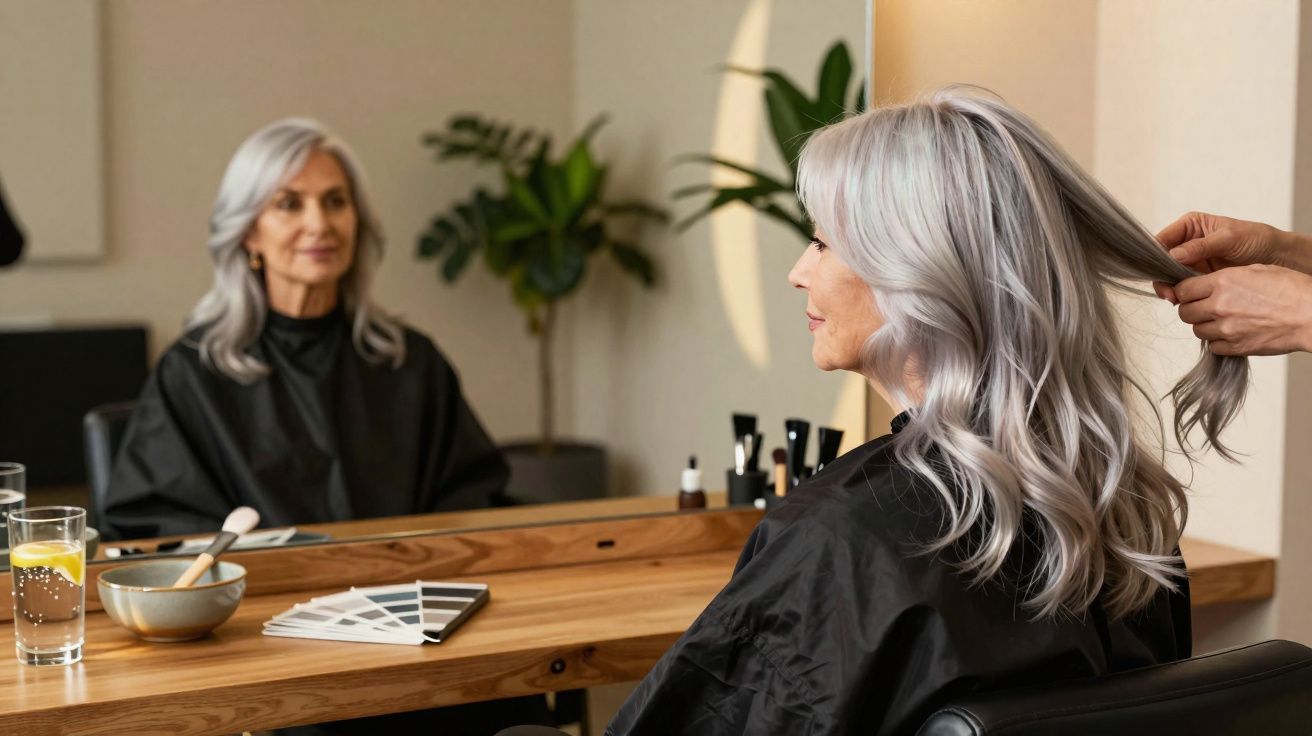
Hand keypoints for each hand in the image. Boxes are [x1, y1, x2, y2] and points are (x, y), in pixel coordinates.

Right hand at [1152, 212, 1293, 303]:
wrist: (1276, 257)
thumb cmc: (1255, 239)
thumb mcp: (1228, 238)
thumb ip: (1201, 246)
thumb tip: (1174, 255)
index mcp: (1190, 226)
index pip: (1163, 240)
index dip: (1155, 255)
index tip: (1157, 271)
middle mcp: (1186, 243)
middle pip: (1161, 261)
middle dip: (1162, 277)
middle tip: (1168, 293)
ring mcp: (1191, 261)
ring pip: (1169, 275)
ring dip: (1170, 288)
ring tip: (1176, 299)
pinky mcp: (1198, 277)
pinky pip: (1183, 286)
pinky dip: (1181, 294)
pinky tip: (1184, 300)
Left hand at [1174, 264, 1311, 355]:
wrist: (1311, 315)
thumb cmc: (1291, 290)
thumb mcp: (1256, 270)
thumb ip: (1226, 277)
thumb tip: (1207, 284)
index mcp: (1222, 283)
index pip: (1183, 290)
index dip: (1184, 292)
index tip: (1190, 294)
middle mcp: (1219, 306)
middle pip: (1185, 312)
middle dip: (1191, 310)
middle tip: (1204, 308)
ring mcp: (1226, 329)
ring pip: (1197, 330)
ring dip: (1205, 326)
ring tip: (1222, 320)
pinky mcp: (1236, 347)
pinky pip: (1213, 346)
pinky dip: (1218, 341)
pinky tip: (1232, 333)